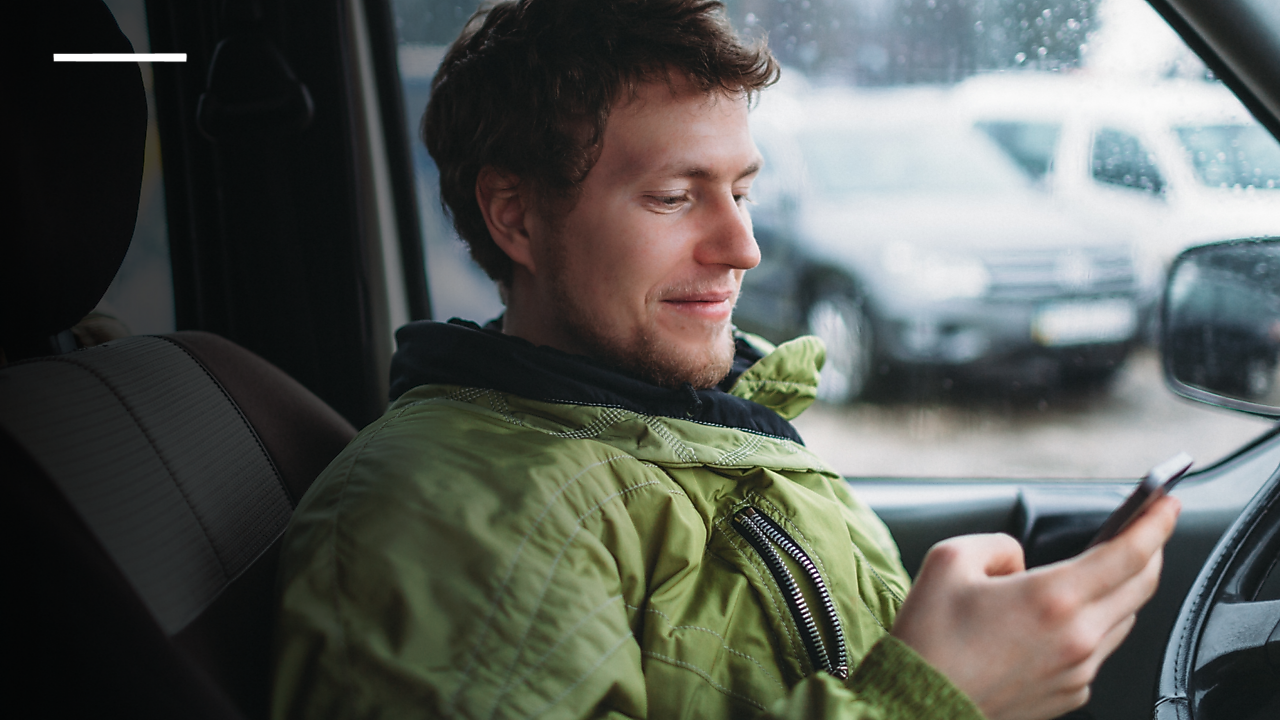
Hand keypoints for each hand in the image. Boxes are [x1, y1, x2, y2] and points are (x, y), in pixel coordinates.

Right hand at [890, 495, 1179, 719]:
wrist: (918, 705)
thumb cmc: (928, 640)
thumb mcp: (949, 561)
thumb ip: (997, 545)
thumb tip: (1021, 560)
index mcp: (1053, 598)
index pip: (1129, 553)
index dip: (1155, 521)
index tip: (1166, 502)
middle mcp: (1077, 638)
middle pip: (1141, 585)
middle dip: (1151, 549)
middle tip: (1146, 527)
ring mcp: (1078, 671)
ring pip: (1122, 619)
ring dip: (1121, 588)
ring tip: (1101, 570)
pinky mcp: (1069, 694)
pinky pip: (1096, 651)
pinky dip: (1091, 626)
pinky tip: (1062, 618)